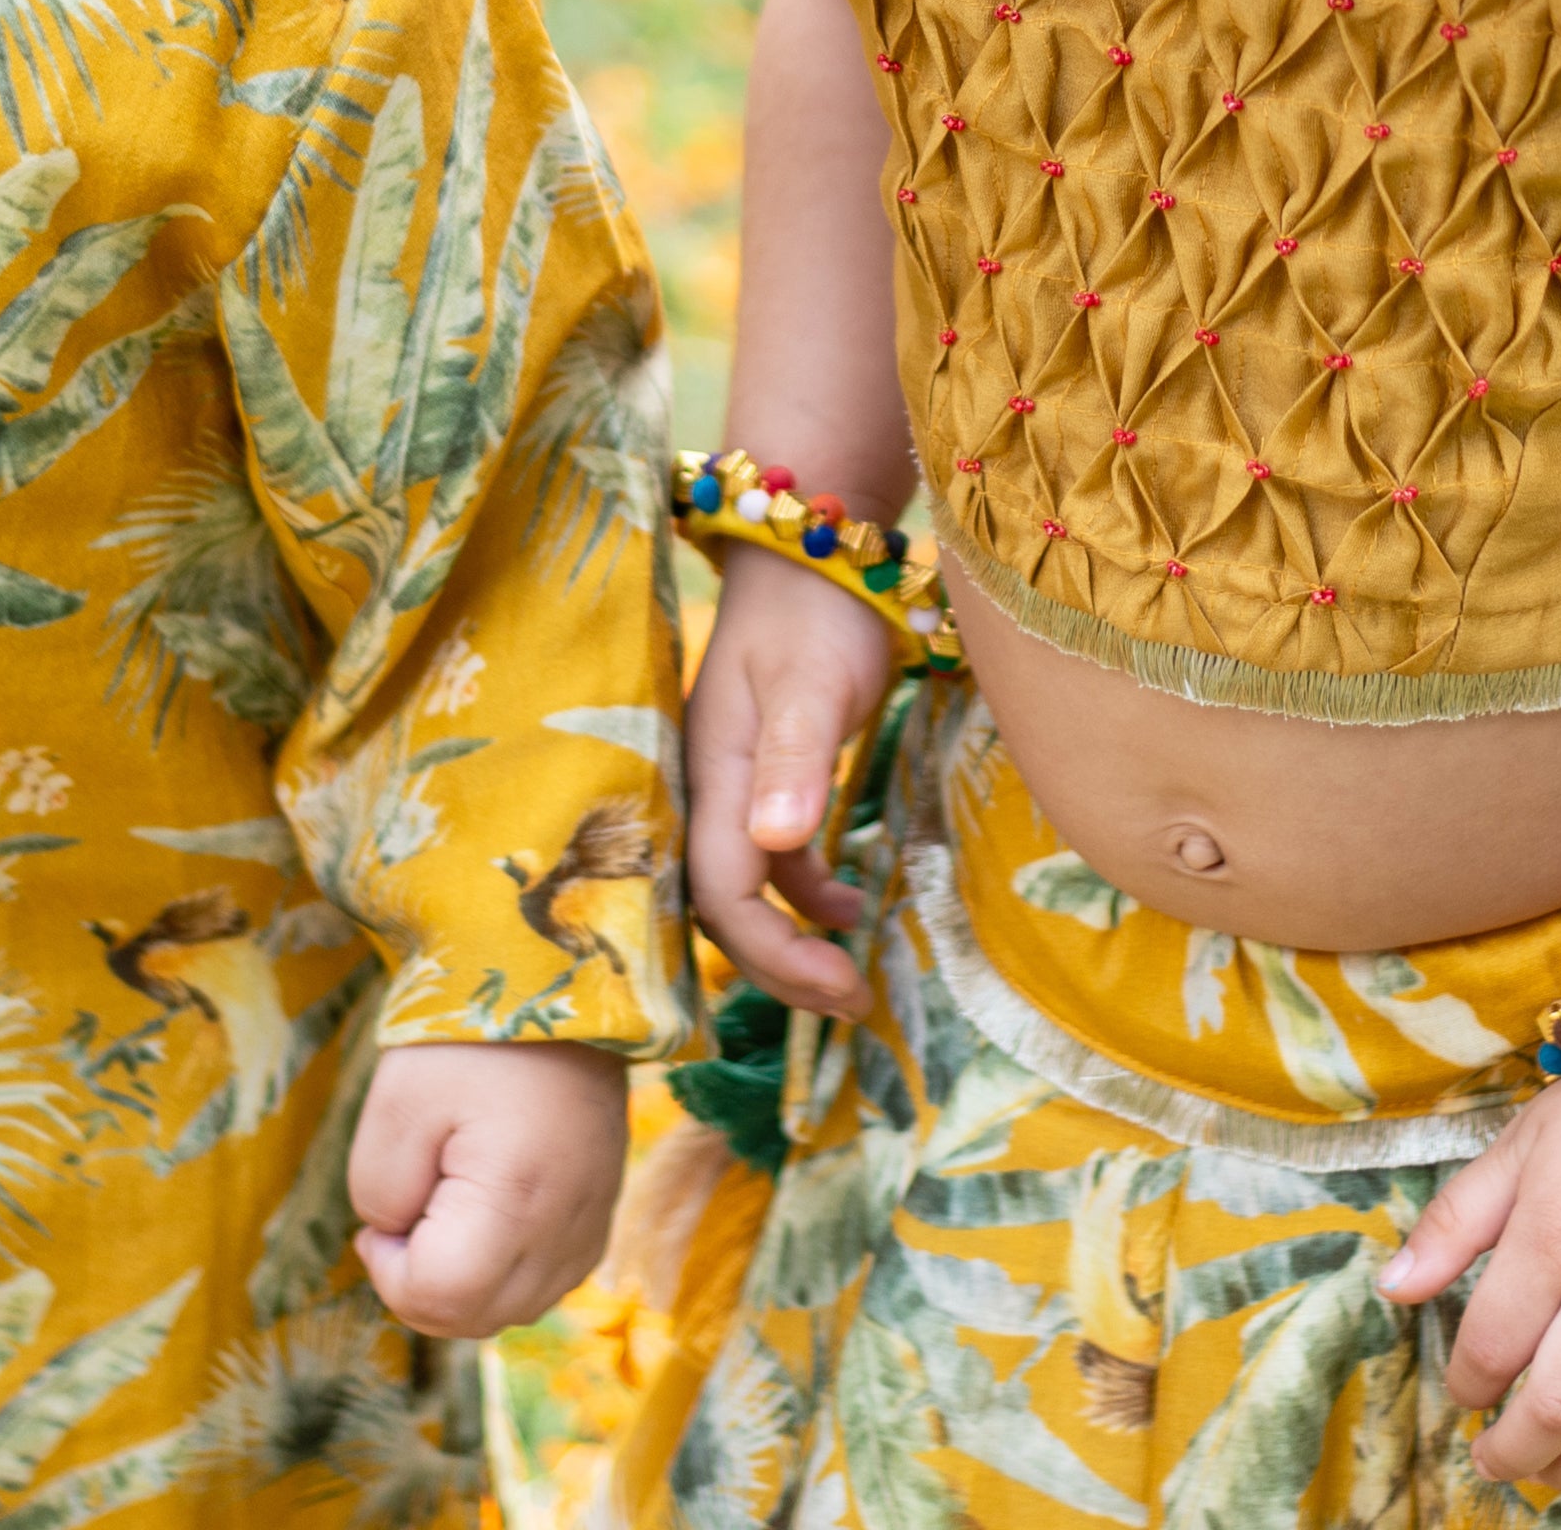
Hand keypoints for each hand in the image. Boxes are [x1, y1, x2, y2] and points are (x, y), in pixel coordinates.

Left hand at [349, 1038, 624, 1338]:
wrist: (558, 991)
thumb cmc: (470, 1040)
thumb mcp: (394, 1104)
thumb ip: (378, 1192)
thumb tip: (399, 1236)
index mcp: (514, 1200)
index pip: (437, 1297)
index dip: (388, 1272)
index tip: (379, 1217)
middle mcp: (565, 1228)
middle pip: (474, 1319)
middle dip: (419, 1286)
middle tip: (407, 1211)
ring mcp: (589, 1226)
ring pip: (510, 1311)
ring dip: (460, 1285)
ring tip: (444, 1210)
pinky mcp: (598, 1217)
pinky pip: (542, 1285)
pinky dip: (500, 1275)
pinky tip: (481, 1218)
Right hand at [684, 545, 901, 1015]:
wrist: (810, 557)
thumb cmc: (816, 612)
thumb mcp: (812, 680)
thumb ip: (797, 757)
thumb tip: (777, 842)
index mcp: (711, 774)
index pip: (723, 892)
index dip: (772, 950)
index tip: (838, 985)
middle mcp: (709, 790)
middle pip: (722, 910)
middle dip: (780, 965)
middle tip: (850, 1002)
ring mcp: (731, 788)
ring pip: (744, 893)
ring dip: (791, 941)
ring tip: (851, 980)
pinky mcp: (760, 782)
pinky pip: (768, 863)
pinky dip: (804, 896)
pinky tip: (850, 906)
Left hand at [1380, 1065, 1560, 1494]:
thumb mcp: (1523, 1143)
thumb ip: (1454, 1222)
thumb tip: (1393, 1290)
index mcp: (1556, 1233)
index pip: (1491, 1348)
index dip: (1465, 1383)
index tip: (1464, 1387)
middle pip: (1555, 1411)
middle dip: (1510, 1452)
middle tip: (1490, 1459)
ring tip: (1546, 1468)